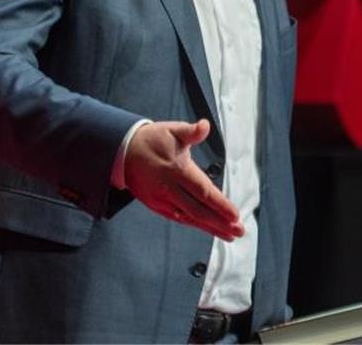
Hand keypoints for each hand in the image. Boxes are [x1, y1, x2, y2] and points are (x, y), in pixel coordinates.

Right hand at [124, 119, 244, 241]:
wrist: (123, 152)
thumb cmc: (151, 140)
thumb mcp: (172, 130)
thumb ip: (191, 131)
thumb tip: (204, 126)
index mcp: (177, 170)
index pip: (203, 192)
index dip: (220, 205)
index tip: (235, 215)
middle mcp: (169, 189)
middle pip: (199, 210)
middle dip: (220, 223)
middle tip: (239, 230)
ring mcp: (162, 200)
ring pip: (189, 218)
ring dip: (210, 227)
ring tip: (228, 234)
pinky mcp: (157, 205)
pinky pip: (178, 218)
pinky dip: (194, 224)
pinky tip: (206, 228)